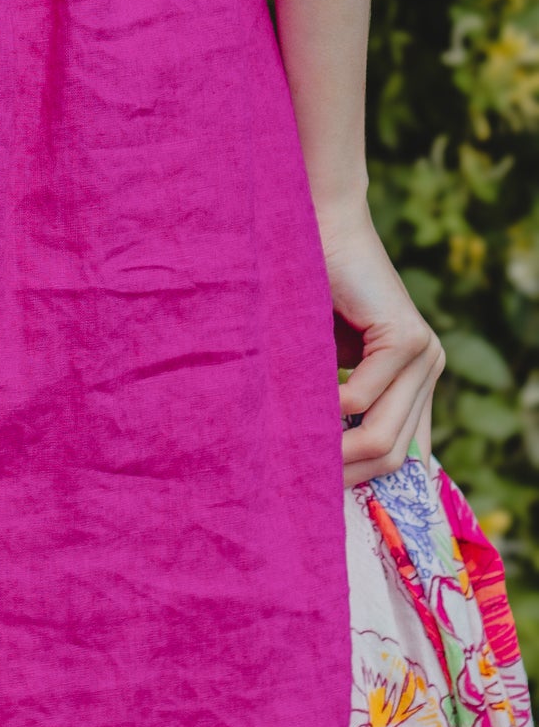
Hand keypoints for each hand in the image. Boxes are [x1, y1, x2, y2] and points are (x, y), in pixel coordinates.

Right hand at [320, 194, 444, 488]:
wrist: (321, 226)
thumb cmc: (313, 290)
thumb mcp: (330, 360)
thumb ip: (339, 402)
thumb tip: (324, 471)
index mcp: (417, 379)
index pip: (408, 454)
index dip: (371, 484)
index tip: (327, 499)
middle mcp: (430, 369)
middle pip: (396, 455)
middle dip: (347, 476)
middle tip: (301, 481)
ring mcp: (424, 354)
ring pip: (384, 436)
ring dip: (335, 449)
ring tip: (295, 450)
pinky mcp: (404, 337)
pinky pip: (362, 397)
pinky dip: (326, 406)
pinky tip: (299, 399)